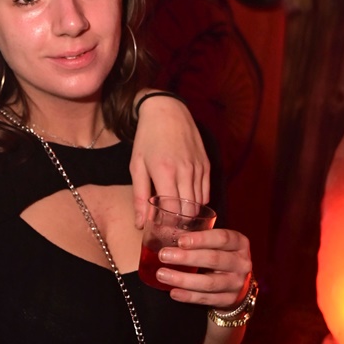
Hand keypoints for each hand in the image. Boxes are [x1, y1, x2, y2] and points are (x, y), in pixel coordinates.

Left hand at [130, 96, 209, 227]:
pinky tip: (188, 206)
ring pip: (200, 203)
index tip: (161, 232)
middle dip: (180, 224)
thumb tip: (140, 224)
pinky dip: (198, 203)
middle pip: (189, 211)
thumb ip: (139, 197)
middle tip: (171, 230)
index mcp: (165, 172)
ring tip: (179, 221)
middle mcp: (185, 171)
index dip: (168, 225)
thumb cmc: (147, 139)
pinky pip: (206, 192)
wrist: (167, 112)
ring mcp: (199, 168)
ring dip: (191, 215)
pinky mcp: (207, 165)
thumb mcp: (137, 166)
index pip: (172, 210)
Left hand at [153, 227, 251, 308]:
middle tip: (163, 255)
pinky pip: (206, 299)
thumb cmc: (220, 255)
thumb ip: (197, 235)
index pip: (222, 238)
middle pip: (214, 259)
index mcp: (239, 243)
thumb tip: (169, 226)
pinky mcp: (228, 300)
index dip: (201, 239)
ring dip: (182, 279)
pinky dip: (188, 296)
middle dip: (186, 257)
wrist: (237, 283)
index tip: (180, 240)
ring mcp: (236, 284)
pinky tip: (173, 292)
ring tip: (161, 274)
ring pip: (209, 283)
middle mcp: (241, 263)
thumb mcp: (216, 243)